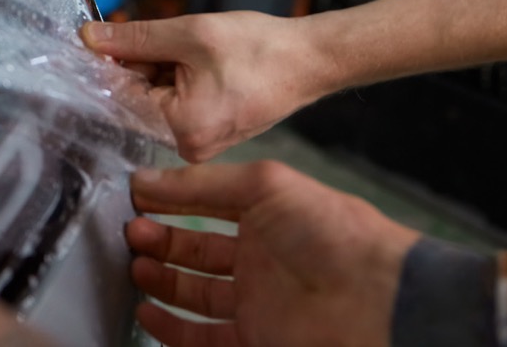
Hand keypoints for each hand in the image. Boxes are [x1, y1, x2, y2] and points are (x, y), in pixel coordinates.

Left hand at [82, 13, 330, 161]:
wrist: (311, 59)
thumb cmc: (259, 48)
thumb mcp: (191, 34)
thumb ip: (135, 38)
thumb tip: (88, 38)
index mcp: (181, 129)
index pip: (120, 97)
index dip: (107, 65)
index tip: (94, 41)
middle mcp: (187, 147)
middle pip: (136, 100)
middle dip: (138, 65)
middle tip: (162, 39)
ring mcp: (198, 143)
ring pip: (154, 99)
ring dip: (158, 69)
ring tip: (190, 49)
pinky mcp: (207, 132)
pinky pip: (174, 103)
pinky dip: (175, 78)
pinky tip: (197, 60)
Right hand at [128, 162, 419, 346]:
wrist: (377, 302)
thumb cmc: (329, 232)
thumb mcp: (264, 185)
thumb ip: (201, 183)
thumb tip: (145, 177)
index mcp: (266, 214)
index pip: (204, 203)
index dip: (169, 198)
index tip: (132, 194)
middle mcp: (258, 257)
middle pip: (195, 249)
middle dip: (160, 238)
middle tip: (129, 231)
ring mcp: (256, 302)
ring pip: (194, 293)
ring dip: (160, 279)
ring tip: (134, 264)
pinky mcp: (254, 340)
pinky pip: (202, 337)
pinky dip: (170, 328)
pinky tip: (146, 310)